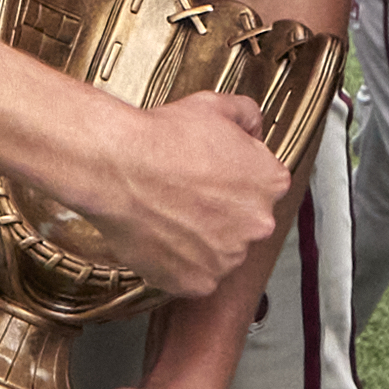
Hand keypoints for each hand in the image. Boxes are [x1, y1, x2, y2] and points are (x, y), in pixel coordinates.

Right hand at [16, 86, 288, 303]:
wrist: (117, 168)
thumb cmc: (161, 138)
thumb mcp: (213, 105)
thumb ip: (247, 114)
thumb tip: (253, 126)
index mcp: (270, 182)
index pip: (262, 187)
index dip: (234, 180)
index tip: (211, 176)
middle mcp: (258, 224)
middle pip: (244, 222)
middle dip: (221, 213)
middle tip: (186, 196)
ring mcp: (229, 257)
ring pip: (219, 251)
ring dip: (201, 240)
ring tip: (169, 216)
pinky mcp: (199, 282)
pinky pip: (193, 276)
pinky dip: (178, 264)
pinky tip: (160, 236)